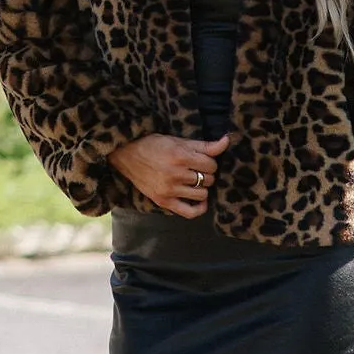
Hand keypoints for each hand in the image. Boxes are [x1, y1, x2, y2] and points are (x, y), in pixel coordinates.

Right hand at [110, 131, 228, 216]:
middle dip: (206, 173)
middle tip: (196, 169)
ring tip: (193, 181)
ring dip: (202, 188)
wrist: (127, 155)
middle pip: (208, 179)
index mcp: (180, 156)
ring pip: (202, 194)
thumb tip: (226, 141)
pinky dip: (199, 208)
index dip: (209, 162)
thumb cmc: (153, 145)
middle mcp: (175, 174)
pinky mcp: (163, 201)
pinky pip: (190, 212)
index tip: (202, 160)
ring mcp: (169, 190)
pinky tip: (199, 200)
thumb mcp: (178, 141)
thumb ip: (204, 145)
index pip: (211, 164)